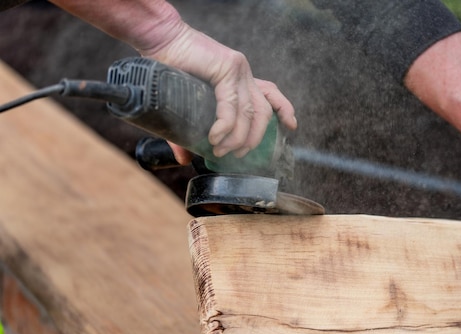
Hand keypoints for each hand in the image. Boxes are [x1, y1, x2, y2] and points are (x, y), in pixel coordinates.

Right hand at [142, 26, 296, 164]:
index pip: (270, 93)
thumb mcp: (185, 105)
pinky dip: (224, 125)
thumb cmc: (169, 67)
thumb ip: (187, 132)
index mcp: (239, 79)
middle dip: (255, 137)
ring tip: (221, 150)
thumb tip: (184, 158)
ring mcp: (237, 70)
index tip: (292, 126)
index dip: (283, 109)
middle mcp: (243, 74)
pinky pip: (231, 105)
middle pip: (263, 111)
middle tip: (239, 154)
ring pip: (249, 112)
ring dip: (237, 137)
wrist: (159, 38)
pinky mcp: (226, 68)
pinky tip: (214, 137)